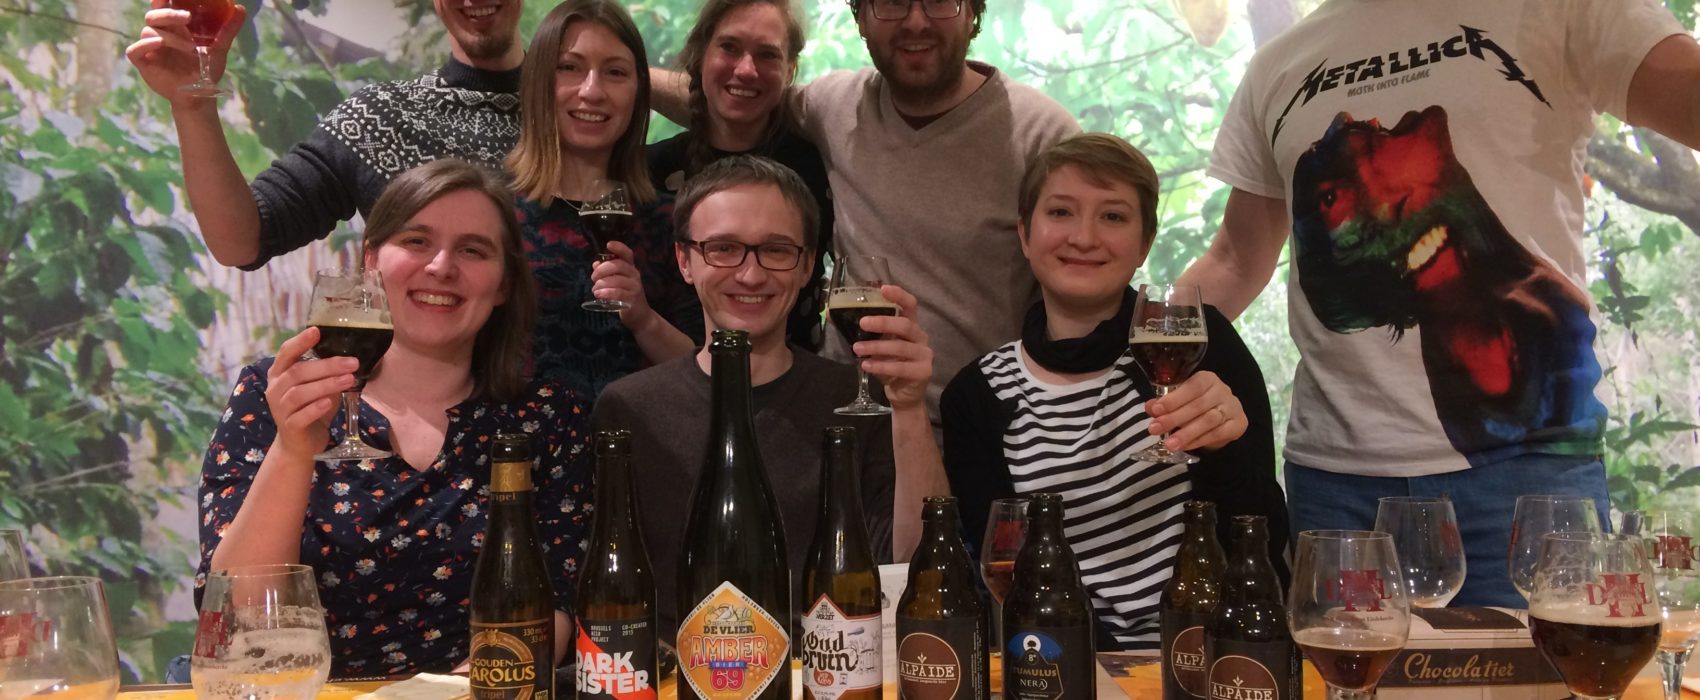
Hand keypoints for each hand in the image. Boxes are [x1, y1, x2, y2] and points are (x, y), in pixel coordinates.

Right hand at [125, 1, 246, 104]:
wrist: (200, 95)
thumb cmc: (205, 69)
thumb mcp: (219, 48)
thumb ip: (228, 29)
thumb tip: (241, 8)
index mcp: (174, 28)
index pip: (162, 7)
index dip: (163, 0)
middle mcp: (160, 34)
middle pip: (154, 15)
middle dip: (169, 14)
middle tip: (188, 17)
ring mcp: (150, 48)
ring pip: (149, 32)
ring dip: (170, 37)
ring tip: (191, 48)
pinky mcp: (143, 62)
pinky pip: (134, 50)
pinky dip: (144, 45)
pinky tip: (158, 43)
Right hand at [264, 328, 357, 457]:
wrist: (299, 443)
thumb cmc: (310, 408)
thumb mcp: (318, 387)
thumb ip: (325, 373)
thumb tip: (349, 357)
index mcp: (280, 373)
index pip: (287, 353)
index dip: (300, 341)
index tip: (316, 331)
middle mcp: (275, 388)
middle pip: (298, 372)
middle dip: (327, 366)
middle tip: (352, 363)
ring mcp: (279, 408)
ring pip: (300, 393)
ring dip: (326, 385)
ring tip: (348, 380)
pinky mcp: (289, 426)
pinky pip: (301, 415)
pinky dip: (315, 408)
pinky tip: (329, 402)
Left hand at [591, 241, 660, 325]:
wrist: (640, 316)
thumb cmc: (626, 296)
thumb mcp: (617, 282)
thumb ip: (607, 273)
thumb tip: (596, 264)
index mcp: (630, 268)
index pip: (627, 254)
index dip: (619, 247)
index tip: (608, 245)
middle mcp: (634, 275)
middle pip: (618, 265)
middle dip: (602, 269)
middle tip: (593, 277)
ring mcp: (635, 287)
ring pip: (616, 280)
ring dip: (601, 284)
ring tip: (595, 290)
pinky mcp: (632, 299)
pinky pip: (618, 293)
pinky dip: (606, 293)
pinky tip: (599, 295)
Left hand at [853, 285, 932, 410]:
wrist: (903, 394)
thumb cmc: (889, 364)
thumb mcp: (874, 344)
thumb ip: (860, 331)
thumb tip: (831, 314)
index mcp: (911, 325)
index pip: (910, 305)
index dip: (899, 295)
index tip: (883, 289)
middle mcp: (920, 336)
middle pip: (905, 324)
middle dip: (883, 322)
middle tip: (862, 323)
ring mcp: (924, 354)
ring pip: (900, 346)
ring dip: (876, 347)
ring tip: (857, 349)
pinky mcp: (923, 371)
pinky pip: (901, 367)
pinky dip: (882, 366)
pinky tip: (866, 366)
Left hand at [1145, 370, 1244, 452]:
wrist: (1224, 419)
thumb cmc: (1198, 405)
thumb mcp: (1180, 401)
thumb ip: (1165, 403)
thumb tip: (1150, 407)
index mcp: (1207, 379)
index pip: (1191, 387)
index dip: (1173, 399)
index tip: (1155, 410)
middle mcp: (1222, 390)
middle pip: (1198, 405)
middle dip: (1174, 418)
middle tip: (1154, 429)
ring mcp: (1232, 407)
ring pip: (1208, 421)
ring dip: (1186, 433)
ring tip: (1169, 444)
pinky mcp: (1238, 424)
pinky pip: (1218, 434)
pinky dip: (1199, 441)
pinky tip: (1184, 447)